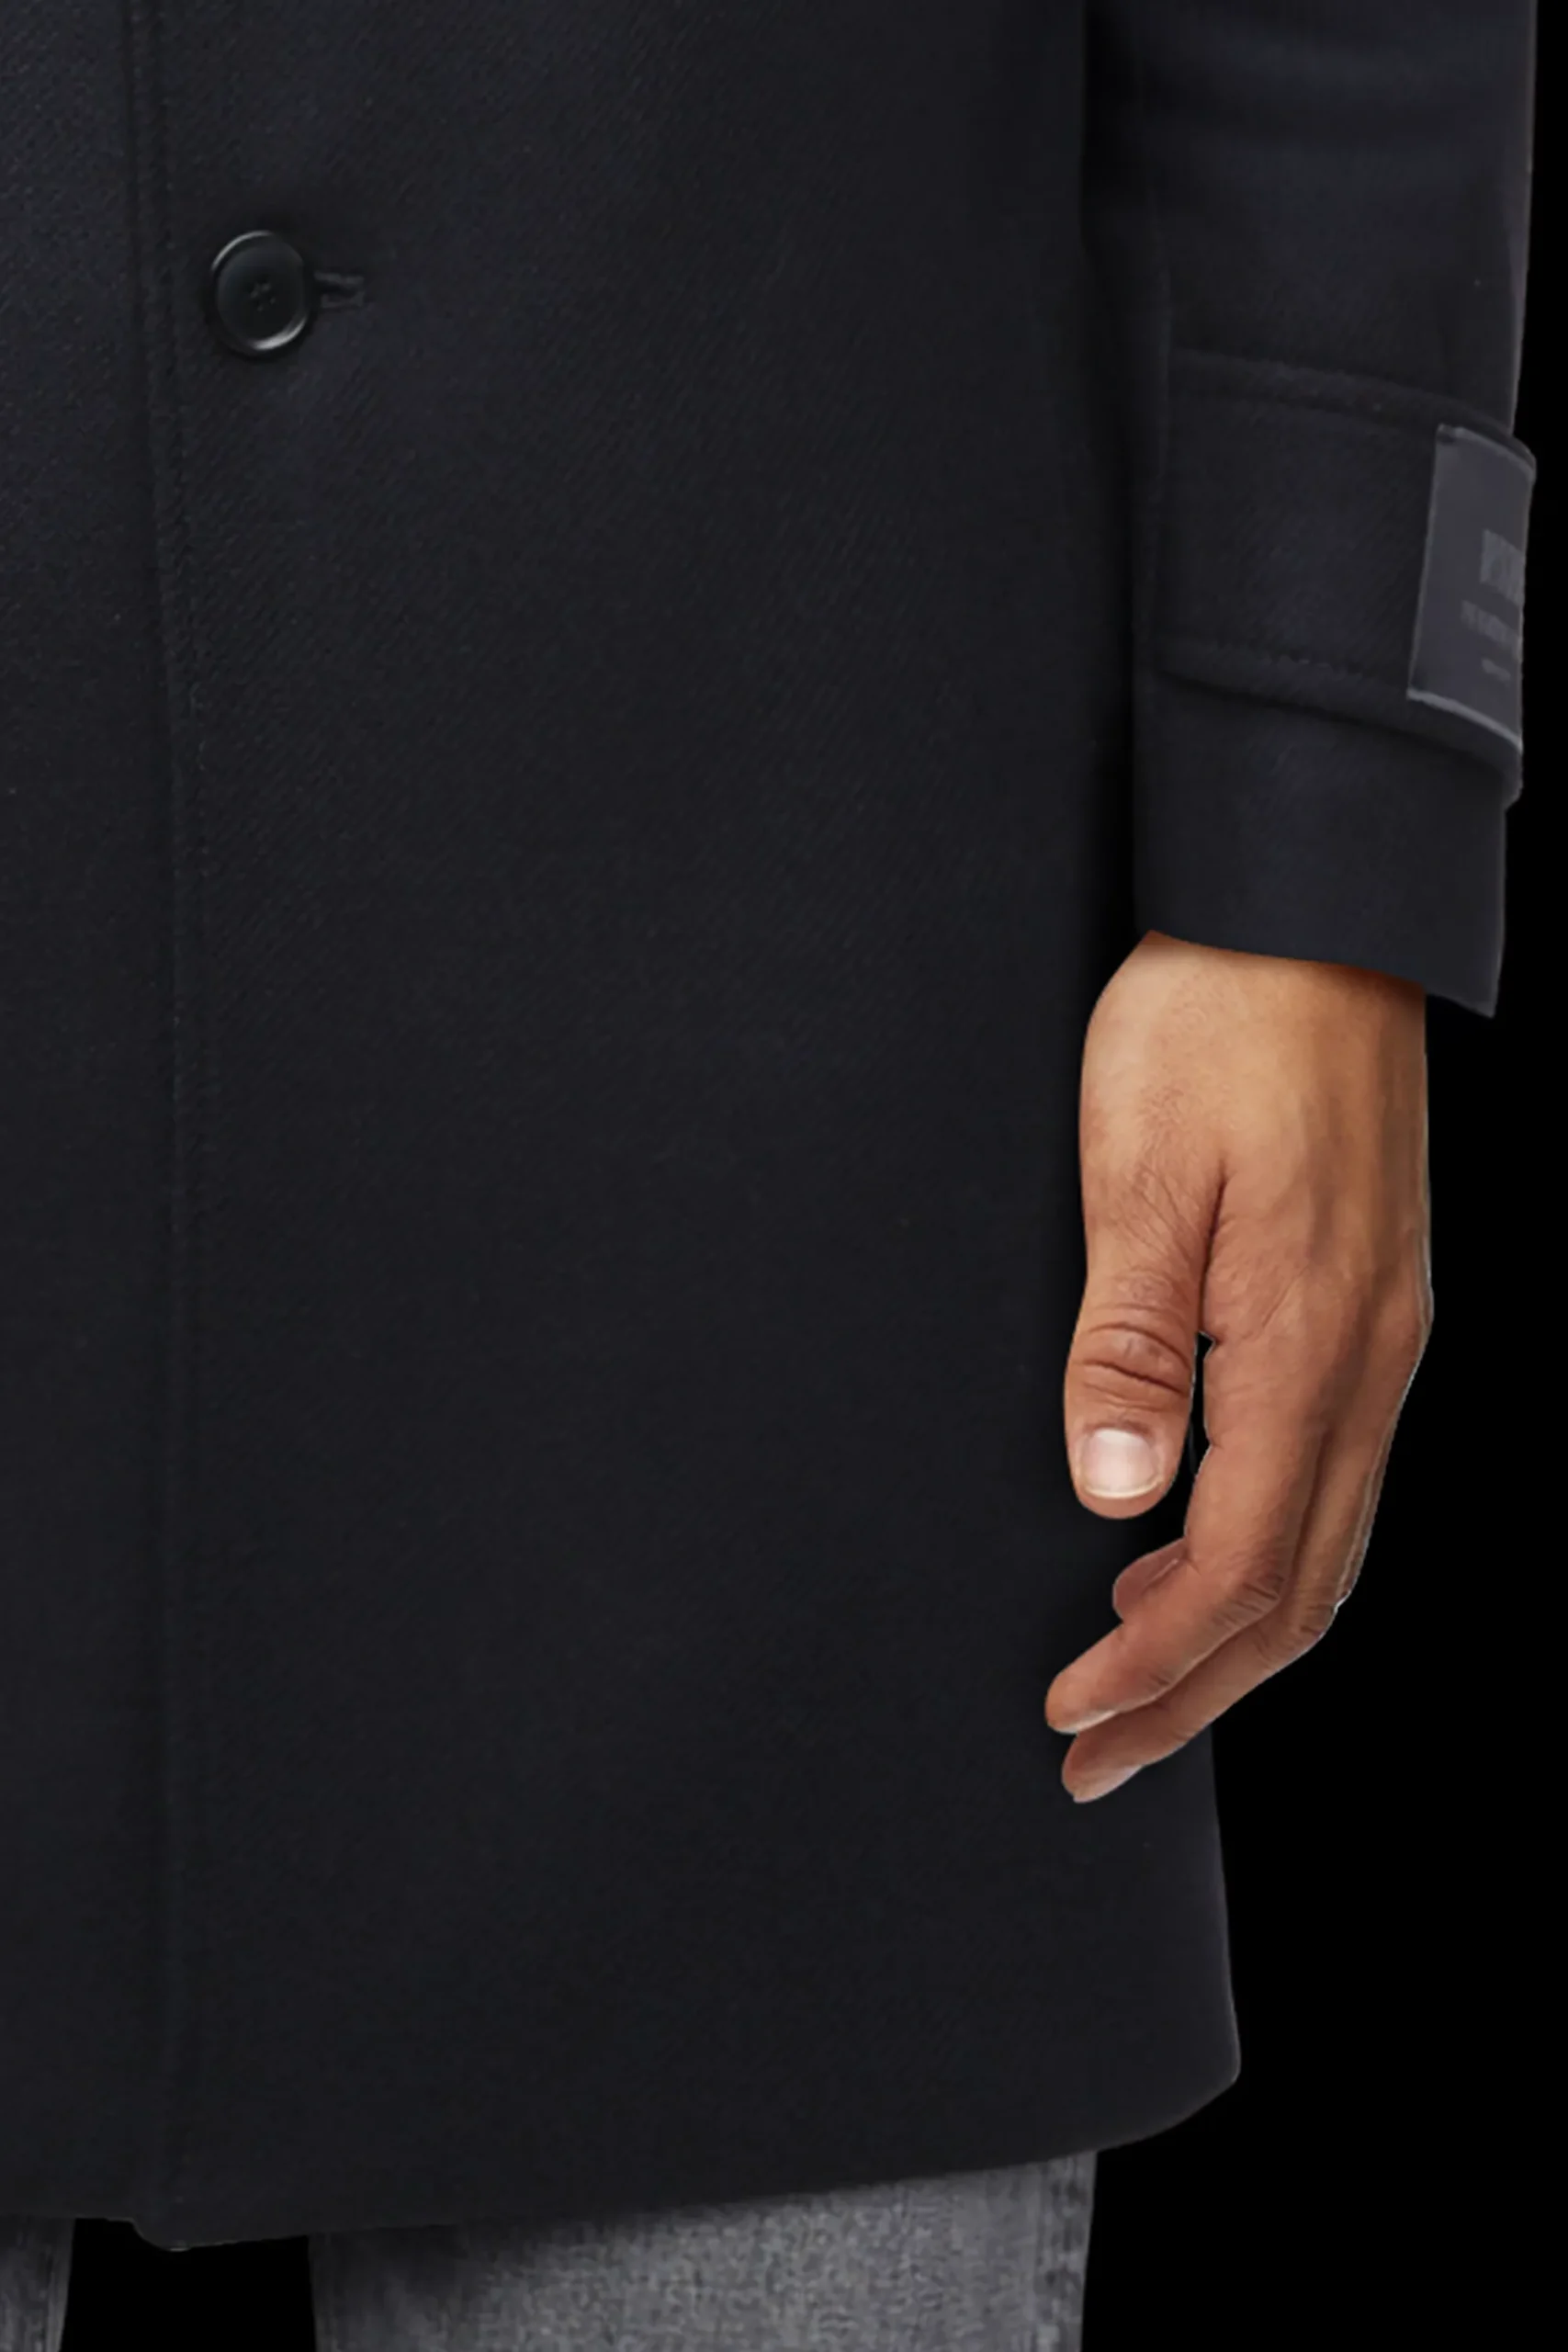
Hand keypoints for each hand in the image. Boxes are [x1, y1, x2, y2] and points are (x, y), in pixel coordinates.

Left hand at [1045, 930, 1431, 1800]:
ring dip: (1237, 1633)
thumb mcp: (1141, 1176)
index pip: (1241, 1564)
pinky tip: (1200, 1544)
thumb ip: (1130, 1344)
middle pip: (1300, 1588)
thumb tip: (1114, 1497)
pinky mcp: (1372, 1303)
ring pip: (1328, 1541)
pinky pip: (1335, 1476)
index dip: (1156, 1661)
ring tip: (1143, 1684)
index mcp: (1310, 1345)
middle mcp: (1370, 1362)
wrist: (1313, 917)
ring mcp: (1384, 1335)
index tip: (1071, 1715)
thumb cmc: (1215, 1026)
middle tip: (1099, 1759)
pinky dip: (1271, 1550)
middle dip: (1197, 1690)